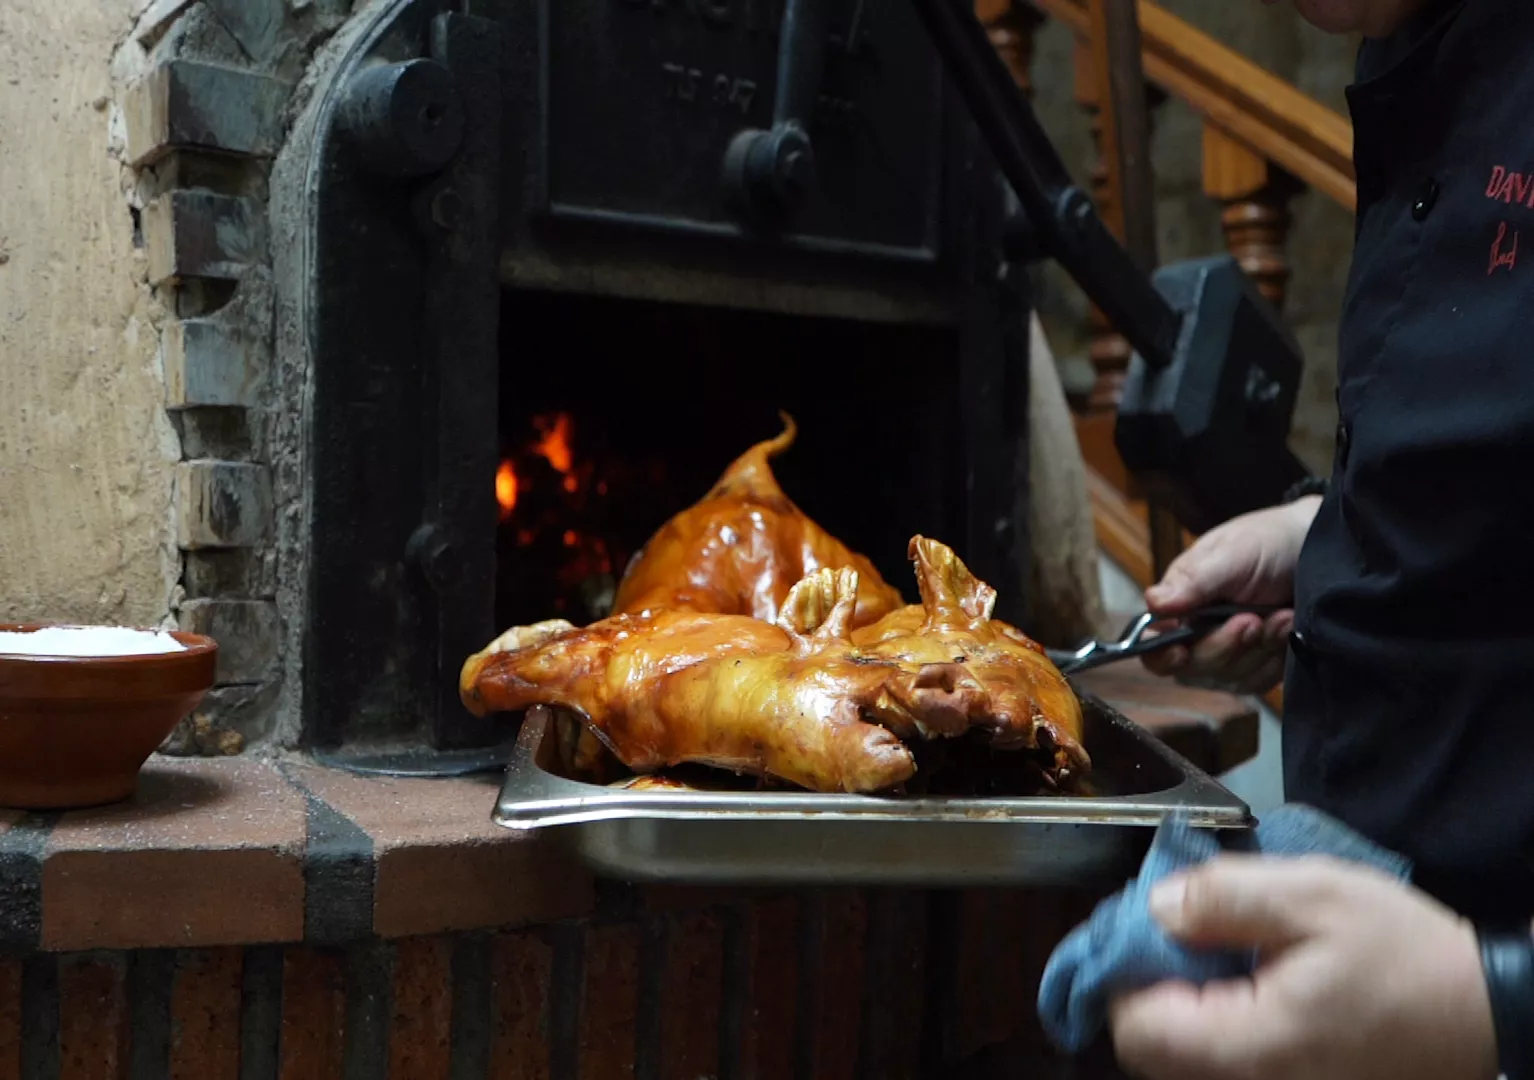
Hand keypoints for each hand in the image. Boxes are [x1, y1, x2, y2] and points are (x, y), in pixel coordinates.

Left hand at [1108, 855, 1499, 1079]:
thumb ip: (1224, 898)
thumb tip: (1154, 907)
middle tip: (1186, 933)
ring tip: (1223, 954)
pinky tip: (1250, 983)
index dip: (1127, 971)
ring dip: (1184, 1004)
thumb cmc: (1404, 955)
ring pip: (1185, 1059)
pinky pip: (1225, 1063)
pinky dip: (1218, 1023)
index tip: (1153, 926)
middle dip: (1151, 986)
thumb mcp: (1315, 897)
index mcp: (1252, 1046)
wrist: (1488, 1013)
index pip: (1136, 1029)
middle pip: (1152, 1051)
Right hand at [1141, 496, 1319, 692]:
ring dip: (1259, 649)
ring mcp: (1228, 656)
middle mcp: (1196, 637)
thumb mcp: (1231, 553)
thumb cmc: (1266, 543)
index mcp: (1178, 608)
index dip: (1161, 656)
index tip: (1181, 652)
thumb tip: (1152, 602)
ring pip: (1230, 678)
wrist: (1316, 551)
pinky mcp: (1258, 668)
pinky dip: (1275, 660)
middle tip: (1253, 618)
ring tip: (1283, 616)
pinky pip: (1258, 682)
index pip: (1153, 646)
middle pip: (1194, 668)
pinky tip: (1288, 631)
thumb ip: (1194, 580)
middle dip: (1225, 645)